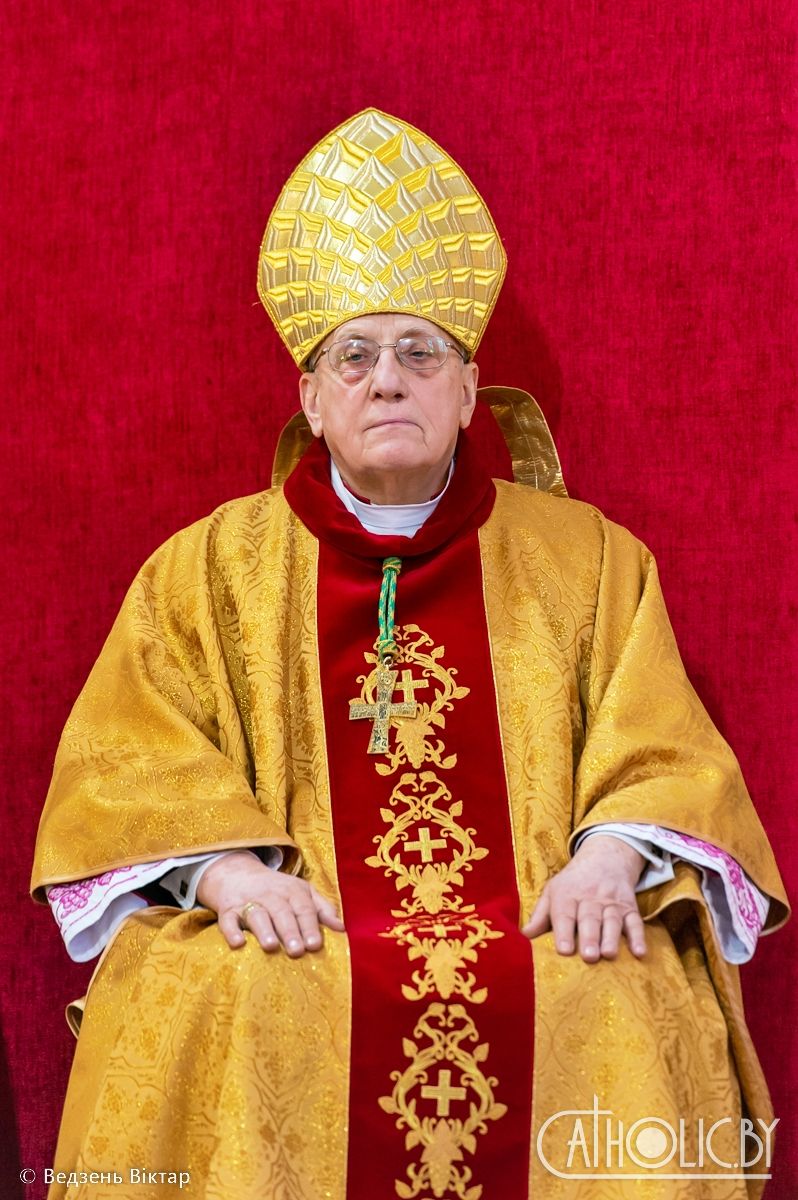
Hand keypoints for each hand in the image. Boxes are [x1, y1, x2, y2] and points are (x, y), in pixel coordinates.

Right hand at [196, 850, 344, 956]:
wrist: (237, 873)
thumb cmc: (277, 890)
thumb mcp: (302, 892)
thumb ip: (322, 909)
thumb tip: (341, 929)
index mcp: (292, 891)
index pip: (303, 908)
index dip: (309, 926)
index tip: (315, 945)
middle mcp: (271, 895)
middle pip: (282, 912)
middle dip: (290, 931)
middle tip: (297, 951)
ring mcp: (248, 901)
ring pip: (256, 914)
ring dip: (264, 930)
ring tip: (271, 947)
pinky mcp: (228, 909)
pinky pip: (227, 920)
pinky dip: (231, 931)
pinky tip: (237, 943)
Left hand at [521, 835, 646, 962]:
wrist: (606, 857)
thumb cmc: (573, 882)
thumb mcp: (553, 891)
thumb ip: (540, 914)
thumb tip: (525, 936)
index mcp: (567, 895)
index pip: (564, 914)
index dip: (564, 932)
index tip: (564, 951)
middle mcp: (590, 898)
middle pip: (590, 918)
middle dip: (589, 937)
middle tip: (589, 956)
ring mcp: (611, 903)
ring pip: (612, 920)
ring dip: (611, 938)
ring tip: (609, 954)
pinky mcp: (629, 907)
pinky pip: (635, 922)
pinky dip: (638, 937)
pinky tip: (640, 952)